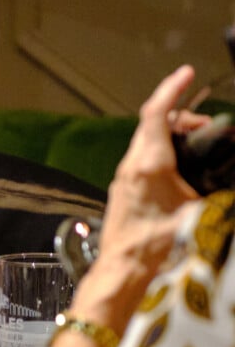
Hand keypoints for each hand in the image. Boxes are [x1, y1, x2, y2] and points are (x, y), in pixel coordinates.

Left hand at [74, 65, 201, 330]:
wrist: (122, 274)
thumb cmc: (156, 248)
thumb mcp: (200, 216)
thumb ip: (221, 194)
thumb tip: (228, 188)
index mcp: (148, 163)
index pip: (156, 113)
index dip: (172, 88)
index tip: (187, 73)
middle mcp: (131, 166)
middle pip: (152, 124)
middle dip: (180, 115)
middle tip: (207, 124)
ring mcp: (123, 179)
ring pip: (145, 143)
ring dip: (170, 135)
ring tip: (198, 144)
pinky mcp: (122, 193)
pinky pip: (141, 161)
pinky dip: (161, 152)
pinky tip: (180, 169)